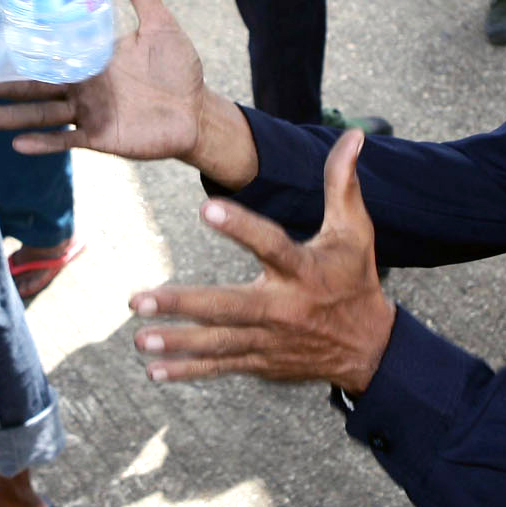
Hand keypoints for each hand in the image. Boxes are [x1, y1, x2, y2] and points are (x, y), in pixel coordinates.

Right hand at [0, 0, 256, 177]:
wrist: (197, 112)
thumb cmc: (178, 70)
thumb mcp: (160, 26)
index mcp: (88, 58)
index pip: (45, 51)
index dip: (16, 48)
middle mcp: (81, 85)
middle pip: (32, 85)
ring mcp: (87, 112)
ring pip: (41, 114)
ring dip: (11, 116)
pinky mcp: (99, 137)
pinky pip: (66, 140)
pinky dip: (44, 143)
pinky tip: (18, 144)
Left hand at [130, 131, 396, 395]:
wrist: (368, 348)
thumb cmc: (354, 279)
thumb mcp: (354, 232)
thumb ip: (342, 184)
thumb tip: (353, 136)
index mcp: (304, 271)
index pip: (271, 245)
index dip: (241, 227)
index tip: (206, 208)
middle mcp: (284, 309)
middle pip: (229, 308)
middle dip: (184, 305)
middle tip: (140, 299)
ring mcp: (269, 340)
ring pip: (218, 343)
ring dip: (176, 342)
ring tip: (137, 338)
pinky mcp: (260, 361)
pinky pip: (220, 366)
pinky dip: (187, 371)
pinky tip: (153, 371)